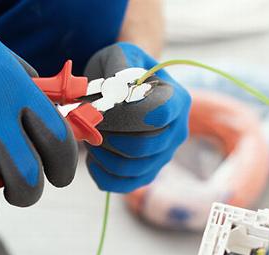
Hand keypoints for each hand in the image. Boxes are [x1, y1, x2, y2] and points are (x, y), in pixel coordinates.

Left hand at [83, 43, 190, 192]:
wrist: (125, 85)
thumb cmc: (122, 68)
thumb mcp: (120, 55)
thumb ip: (118, 68)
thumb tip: (113, 96)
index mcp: (177, 100)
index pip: (158, 115)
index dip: (126, 113)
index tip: (103, 104)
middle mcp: (177, 131)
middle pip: (143, 146)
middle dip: (108, 135)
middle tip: (90, 122)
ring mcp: (164, 155)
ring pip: (132, 168)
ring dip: (103, 155)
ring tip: (90, 137)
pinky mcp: (148, 172)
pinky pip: (125, 185)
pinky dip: (103, 175)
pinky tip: (93, 159)